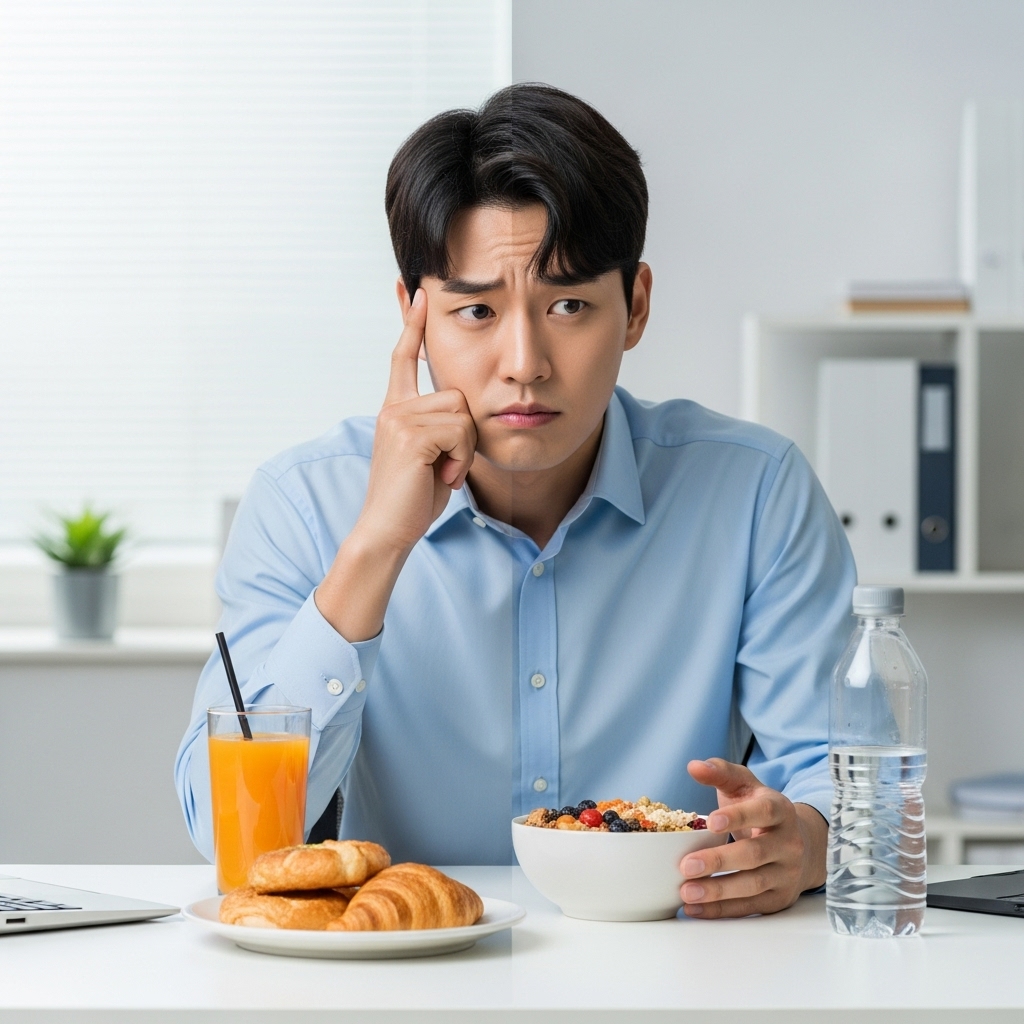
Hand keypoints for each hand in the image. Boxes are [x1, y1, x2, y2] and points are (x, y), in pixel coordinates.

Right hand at [357, 287, 477, 552]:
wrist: (387, 530)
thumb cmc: (412, 498)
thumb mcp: (430, 455)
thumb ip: (440, 428)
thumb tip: (460, 411)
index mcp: (396, 409)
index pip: (404, 357)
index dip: (412, 323)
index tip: (415, 291)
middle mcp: (394, 407)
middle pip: (458, 393)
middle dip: (465, 435)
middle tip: (445, 466)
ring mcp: (399, 418)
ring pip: (463, 413)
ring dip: (464, 450)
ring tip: (441, 472)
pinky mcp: (411, 434)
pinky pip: (460, 432)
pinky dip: (460, 460)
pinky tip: (441, 477)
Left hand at [679, 758, 826, 918]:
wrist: (803, 844)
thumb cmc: (762, 810)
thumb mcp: (745, 785)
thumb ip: (720, 772)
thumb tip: (693, 766)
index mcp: (780, 810)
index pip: (763, 812)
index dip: (738, 817)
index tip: (710, 821)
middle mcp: (789, 843)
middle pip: (755, 854)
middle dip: (719, 861)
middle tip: (686, 866)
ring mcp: (787, 873)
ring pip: (753, 885)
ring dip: (718, 891)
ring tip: (687, 891)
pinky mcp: (779, 898)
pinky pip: (750, 907)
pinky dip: (722, 910)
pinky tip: (695, 908)